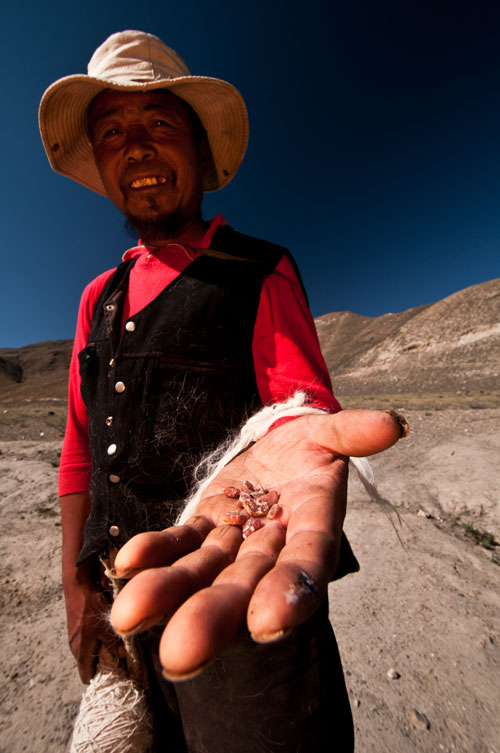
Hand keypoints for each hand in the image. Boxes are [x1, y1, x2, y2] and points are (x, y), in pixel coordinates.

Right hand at [64, 580, 121, 682]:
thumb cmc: (92, 607)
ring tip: (113, 645)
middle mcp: (75, 647)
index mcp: (81, 651)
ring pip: (87, 652)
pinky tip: (105, 632)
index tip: (113, 675)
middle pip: (88, 665)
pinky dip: (95, 642)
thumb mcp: (107, 627)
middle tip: (117, 661)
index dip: (99, 679)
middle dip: (101, 665)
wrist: (78, 586)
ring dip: (98, 651)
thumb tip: (123, 656)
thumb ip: (114, 644)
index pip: (86, 677)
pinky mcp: (76, 628)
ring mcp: (74, 638)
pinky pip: (85, 642)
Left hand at [110, 409, 405, 678]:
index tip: (268, 622)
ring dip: (169, 594)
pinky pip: (180, 543)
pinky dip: (156, 554)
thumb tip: (395, 426)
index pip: (307, 564)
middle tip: (181, 655)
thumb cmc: (310, 446)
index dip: (292, 590)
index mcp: (313, 528)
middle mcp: (273, 547)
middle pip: (245, 585)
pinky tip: (127, 563)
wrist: (280, 449)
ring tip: (130, 615)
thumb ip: (352, 433)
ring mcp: (235, 541)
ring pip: (203, 571)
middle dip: (215, 617)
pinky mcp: (206, 526)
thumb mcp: (329, 435)